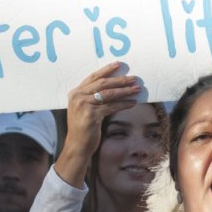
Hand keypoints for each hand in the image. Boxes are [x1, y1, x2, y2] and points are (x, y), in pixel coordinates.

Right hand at [57, 63, 141, 185]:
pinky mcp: (91, 115)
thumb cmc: (83, 128)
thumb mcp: (84, 109)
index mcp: (75, 93)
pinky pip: (112, 106)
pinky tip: (133, 103)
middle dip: (120, 80)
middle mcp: (78, 97)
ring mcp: (84, 105)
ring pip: (108, 94)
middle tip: (133, 78)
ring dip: (125, 91)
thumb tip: (114, 87)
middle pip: (102, 83)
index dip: (106, 70)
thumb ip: (92, 97)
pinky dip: (124, 104)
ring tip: (137, 89)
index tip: (118, 65)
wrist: (77, 146)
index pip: (93, 77)